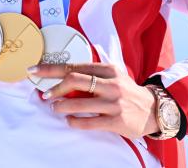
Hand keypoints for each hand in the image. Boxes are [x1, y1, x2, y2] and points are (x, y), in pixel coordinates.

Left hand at [29, 62, 158, 138]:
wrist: (153, 110)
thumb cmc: (127, 91)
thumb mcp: (114, 75)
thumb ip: (92, 73)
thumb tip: (63, 73)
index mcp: (107, 69)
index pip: (74, 66)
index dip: (51, 69)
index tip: (34, 71)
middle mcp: (111, 83)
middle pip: (74, 80)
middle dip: (54, 87)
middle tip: (45, 95)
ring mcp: (114, 102)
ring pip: (79, 103)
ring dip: (62, 106)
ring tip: (55, 108)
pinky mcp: (116, 121)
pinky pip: (89, 122)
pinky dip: (75, 122)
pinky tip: (69, 121)